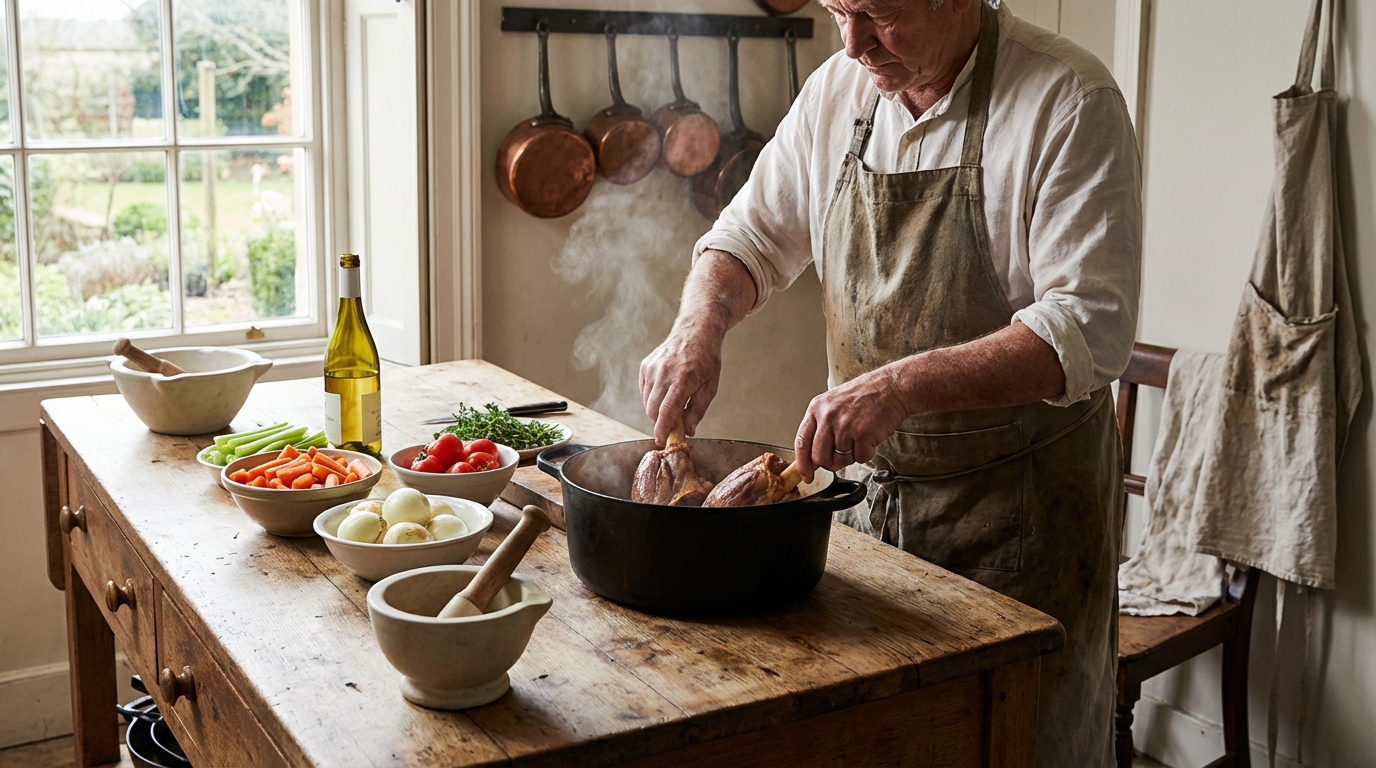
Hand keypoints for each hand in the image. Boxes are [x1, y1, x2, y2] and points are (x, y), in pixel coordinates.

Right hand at [639, 324, 724, 446]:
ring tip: (673, 402)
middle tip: (675, 421)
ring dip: (657, 409)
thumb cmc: (706, 359)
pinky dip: (652, 397)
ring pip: (647, 402)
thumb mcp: (710, 386)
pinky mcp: (645, 366)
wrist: (695, 332)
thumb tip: (688, 431)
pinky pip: (644, 391)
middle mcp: (663, 374)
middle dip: (661, 421)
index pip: (666, 412)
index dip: (662, 430)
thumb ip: (698, 410)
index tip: (661, 441)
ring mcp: (652, 368)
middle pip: (652, 410)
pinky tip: (666, 390)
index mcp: (682, 380)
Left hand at [794, 366, 909, 482]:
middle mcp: (827, 416)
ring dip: (851, 455)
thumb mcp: (834, 403)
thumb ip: (821, 427)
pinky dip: (867, 453)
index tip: (806, 476)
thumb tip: (813, 457)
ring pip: (839, 460)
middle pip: (819, 457)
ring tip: (860, 437)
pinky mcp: (862, 434)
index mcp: (816, 408)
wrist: (892, 387)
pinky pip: (860, 458)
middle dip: (830, 463)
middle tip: (842, 456)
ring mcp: (844, 425)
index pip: (801, 442)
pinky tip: (871, 436)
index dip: (802, 464)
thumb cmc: (866, 395)